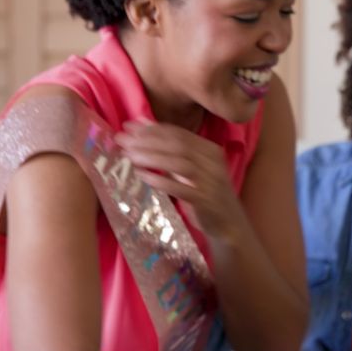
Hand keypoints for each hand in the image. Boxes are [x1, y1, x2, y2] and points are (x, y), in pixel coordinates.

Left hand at [115, 121, 242, 240]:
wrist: (229, 224)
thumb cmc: (204, 194)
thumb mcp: (190, 170)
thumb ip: (169, 151)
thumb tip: (142, 127)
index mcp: (210, 150)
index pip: (178, 133)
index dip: (152, 128)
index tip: (128, 126)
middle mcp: (213, 162)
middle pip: (177, 145)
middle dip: (147, 140)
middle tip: (122, 140)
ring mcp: (211, 181)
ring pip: (179, 163)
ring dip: (152, 157)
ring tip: (129, 156)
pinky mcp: (206, 200)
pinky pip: (181, 188)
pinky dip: (160, 180)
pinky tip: (143, 176)